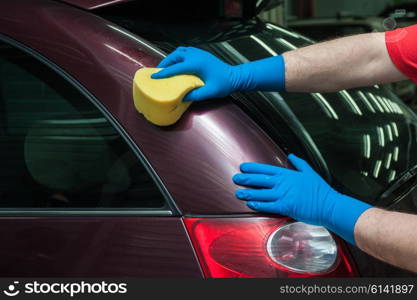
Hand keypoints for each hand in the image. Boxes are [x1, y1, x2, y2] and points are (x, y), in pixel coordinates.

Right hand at [152, 47, 236, 101]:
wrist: (236, 77)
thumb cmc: (224, 84)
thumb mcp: (209, 92)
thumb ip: (195, 95)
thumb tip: (181, 97)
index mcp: (197, 64)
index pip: (176, 67)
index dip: (164, 73)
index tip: (154, 76)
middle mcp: (197, 56)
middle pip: (175, 56)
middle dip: (165, 63)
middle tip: (158, 72)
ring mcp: (199, 53)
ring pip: (180, 51)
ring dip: (171, 58)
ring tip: (166, 67)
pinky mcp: (202, 55)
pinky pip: (186, 51)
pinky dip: (178, 56)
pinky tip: (177, 64)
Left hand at [232, 154, 371, 244]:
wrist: (329, 205)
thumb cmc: (321, 191)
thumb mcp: (310, 172)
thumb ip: (299, 163)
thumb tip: (292, 155)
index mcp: (288, 175)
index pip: (266, 169)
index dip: (253, 168)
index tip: (243, 167)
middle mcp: (284, 184)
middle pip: (260, 180)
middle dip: (246, 179)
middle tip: (236, 178)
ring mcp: (284, 195)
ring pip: (261, 193)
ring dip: (248, 193)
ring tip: (238, 192)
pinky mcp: (286, 207)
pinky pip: (268, 206)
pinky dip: (258, 204)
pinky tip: (250, 204)